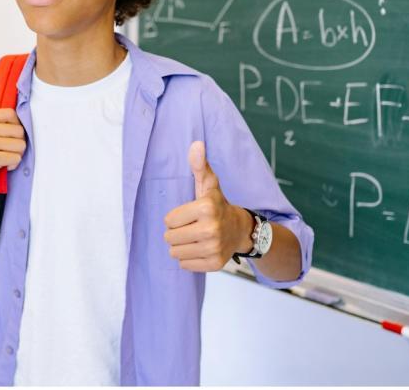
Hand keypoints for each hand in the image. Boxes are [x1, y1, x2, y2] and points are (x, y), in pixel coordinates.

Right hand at [0, 108, 25, 193]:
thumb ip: (1, 121)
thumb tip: (26, 114)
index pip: (11, 113)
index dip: (15, 125)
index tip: (7, 136)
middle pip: (19, 130)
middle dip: (18, 143)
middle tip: (5, 150)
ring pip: (20, 144)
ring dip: (16, 154)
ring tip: (3, 157)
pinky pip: (16, 158)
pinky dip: (13, 164)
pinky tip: (1, 165)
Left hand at [163, 141, 253, 271]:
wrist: (240, 229)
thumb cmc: (217, 205)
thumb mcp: (208, 184)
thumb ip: (199, 165)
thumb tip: (196, 144)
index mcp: (206, 207)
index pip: (168, 220)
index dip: (175, 217)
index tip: (189, 214)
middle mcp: (211, 229)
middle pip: (170, 238)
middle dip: (176, 233)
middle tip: (191, 227)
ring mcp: (214, 248)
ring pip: (175, 253)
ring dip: (181, 246)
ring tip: (194, 237)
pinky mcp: (215, 264)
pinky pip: (185, 265)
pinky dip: (189, 259)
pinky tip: (200, 248)